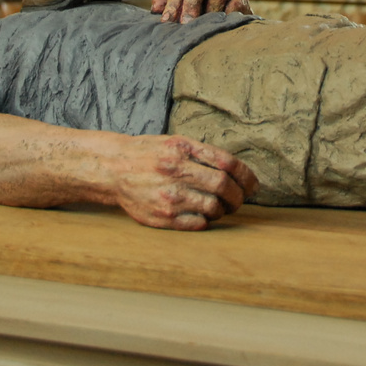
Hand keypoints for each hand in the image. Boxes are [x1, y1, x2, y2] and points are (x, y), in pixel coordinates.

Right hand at [108, 134, 259, 229]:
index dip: (246, 175)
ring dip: (224, 210)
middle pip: (223, 187)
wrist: (113, 169)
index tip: (252, 184)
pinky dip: (207, 220)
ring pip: (213, 208)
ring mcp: (169, 196)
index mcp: (182, 149)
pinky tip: (204, 214)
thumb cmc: (149, 154)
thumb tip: (237, 171)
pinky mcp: (162, 217)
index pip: (227, 163)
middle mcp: (176, 171)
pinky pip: (197, 224)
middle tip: (240, 199)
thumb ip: (203, 153)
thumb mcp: (175, 142)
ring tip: (221, 207)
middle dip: (238, 196)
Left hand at [150, 0, 252, 22]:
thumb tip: (155, 6)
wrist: (229, 25)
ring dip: (207, 12)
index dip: (172, 1)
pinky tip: (217, 27)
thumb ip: (168, 3)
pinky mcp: (245, 0)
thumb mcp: (182, 6)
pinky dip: (224, 17)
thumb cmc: (201, 13)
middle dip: (190, 2)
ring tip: (201, 27)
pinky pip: (234, 6)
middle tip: (184, 24)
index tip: (167, 21)